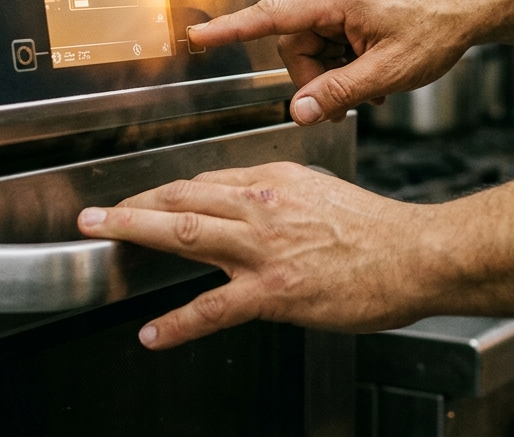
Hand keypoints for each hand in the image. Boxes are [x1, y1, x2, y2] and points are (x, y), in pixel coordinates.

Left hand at [76, 162, 435, 349]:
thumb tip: (252, 206)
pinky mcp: (274, 290)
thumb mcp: (323, 193)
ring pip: (185, 232)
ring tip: (100, 236)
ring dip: (134, 232)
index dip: (167, 191)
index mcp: (276, 179)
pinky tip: (154, 333)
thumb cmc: (380, 231)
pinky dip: (178, 322)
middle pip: (182, 197)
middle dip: (132, 203)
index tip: (145, 198)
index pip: (206, 180)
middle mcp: (263, 205)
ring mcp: (265, 247)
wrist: (417, 254)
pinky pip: (213, 307)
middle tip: (96, 211)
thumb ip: (282, 198)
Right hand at [187, 0, 487, 124]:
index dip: (231, 29)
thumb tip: (298, 112)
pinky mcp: (353, 1)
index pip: (270, 16)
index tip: (199, 36)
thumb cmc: (437, 28)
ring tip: (372, 85)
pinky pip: (331, 37)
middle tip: (350, 100)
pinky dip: (346, 60)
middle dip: (317, 77)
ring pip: (313, 45)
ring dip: (335, 71)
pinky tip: (373, 70)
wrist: (471, 5)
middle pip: (295, 44)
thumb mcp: (386, 73)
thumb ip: (337, 93)